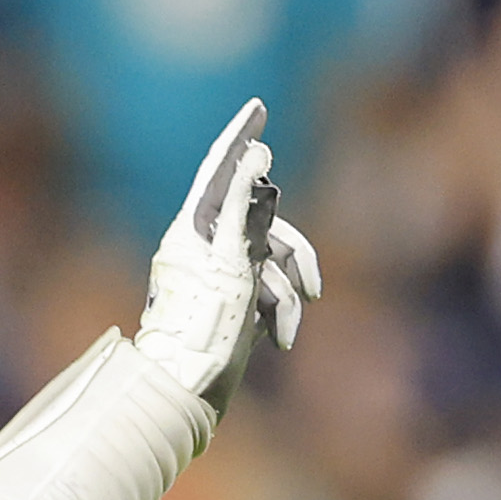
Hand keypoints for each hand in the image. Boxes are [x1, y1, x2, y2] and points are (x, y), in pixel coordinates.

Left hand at [135, 99, 322, 413]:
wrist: (190, 392)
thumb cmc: (205, 327)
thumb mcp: (232, 261)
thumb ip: (246, 208)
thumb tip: (257, 156)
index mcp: (192, 228)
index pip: (218, 169)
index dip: (240, 137)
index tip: (257, 107)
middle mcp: (204, 247)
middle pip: (263, 221)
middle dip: (292, 254)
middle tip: (310, 285)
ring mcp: (220, 275)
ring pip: (274, 259)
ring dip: (288, 293)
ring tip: (286, 327)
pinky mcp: (234, 302)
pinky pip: (270, 289)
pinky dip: (280, 312)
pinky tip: (279, 341)